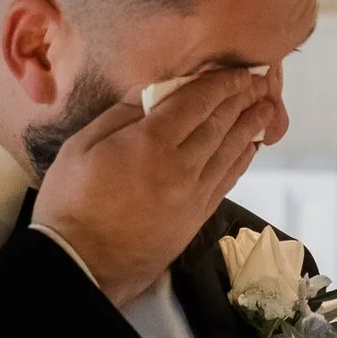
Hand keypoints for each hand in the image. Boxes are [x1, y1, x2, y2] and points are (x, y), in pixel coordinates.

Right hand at [33, 67, 283, 307]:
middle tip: (260, 83)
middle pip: (219, 124)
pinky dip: (241, 161)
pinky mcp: (196, 218)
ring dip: (250, 127)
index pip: (196, 102)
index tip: (236, 71)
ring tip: (266, 109)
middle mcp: (180, 167)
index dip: (220, 83)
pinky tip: (249, 148)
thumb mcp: (80, 147)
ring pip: (229, 153)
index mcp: (150, 143)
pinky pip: (226, 181)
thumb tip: (151, 93)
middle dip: (241, 99)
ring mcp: (192, 195)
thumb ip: (119, 115)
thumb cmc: (70, 203)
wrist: (81, 266)